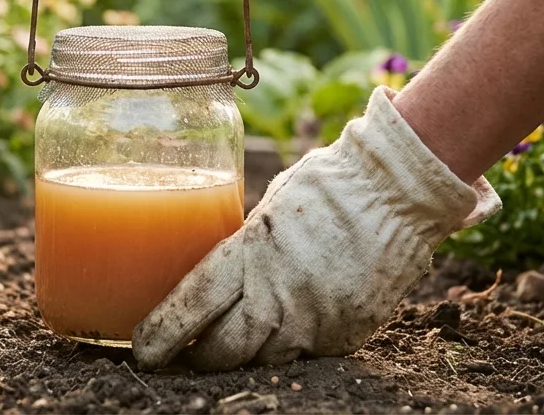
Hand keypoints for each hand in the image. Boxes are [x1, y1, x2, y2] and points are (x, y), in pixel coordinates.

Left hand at [132, 87, 499, 369]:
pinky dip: (294, 341)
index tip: (143, 348)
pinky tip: (294, 318)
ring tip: (237, 336)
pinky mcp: (348, 333)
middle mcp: (285, 294)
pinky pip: (308, 352)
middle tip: (187, 352)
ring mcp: (319, 320)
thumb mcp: (268, 209)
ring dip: (248, 349)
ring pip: (266, 357)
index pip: (195, 304)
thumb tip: (215, 277)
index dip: (164, 332)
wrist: (400, 192)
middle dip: (201, 356)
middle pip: (226, 349)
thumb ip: (243, 248)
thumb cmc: (328, 185)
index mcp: (255, 253)